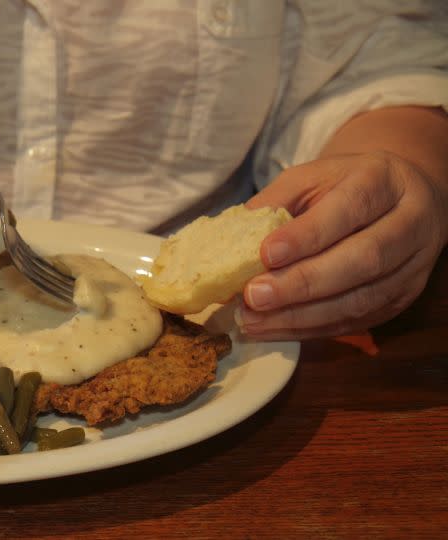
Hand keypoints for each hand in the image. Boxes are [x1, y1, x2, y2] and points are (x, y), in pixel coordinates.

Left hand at [238, 151, 447, 339]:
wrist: (397, 197)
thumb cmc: (342, 186)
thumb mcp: (309, 178)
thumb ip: (276, 202)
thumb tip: (232, 237)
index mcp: (384, 180)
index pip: (351, 208)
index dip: (309, 235)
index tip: (265, 254)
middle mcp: (411, 223)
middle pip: (364, 259)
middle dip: (304, 283)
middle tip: (254, 296)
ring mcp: (412, 266)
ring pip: (362, 299)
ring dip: (302, 315)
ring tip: (253, 319)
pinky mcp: (401, 299)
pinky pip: (356, 321)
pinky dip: (310, 329)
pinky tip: (272, 329)